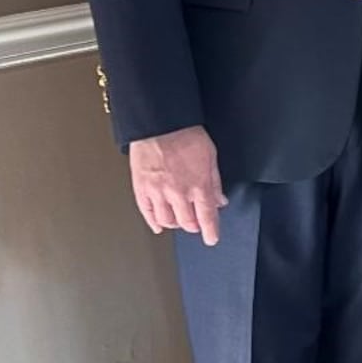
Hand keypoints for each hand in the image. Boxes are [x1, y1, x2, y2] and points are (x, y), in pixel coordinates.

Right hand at [129, 125, 226, 244]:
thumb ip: (215, 182)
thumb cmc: (186, 135)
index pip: (207, 217)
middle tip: (196, 224)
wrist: (160, 123)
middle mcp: (178, 193)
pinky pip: (147, 213)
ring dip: (175, 223)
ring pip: (167, 221)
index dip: (211, 231)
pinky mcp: (141, 189)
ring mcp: (157, 193)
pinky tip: (159, 225)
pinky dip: (153, 222)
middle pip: (187, 223)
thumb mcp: (211, 156)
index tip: (212, 238)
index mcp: (198, 185)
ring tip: (179, 219)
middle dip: (194, 226)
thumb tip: (220, 200)